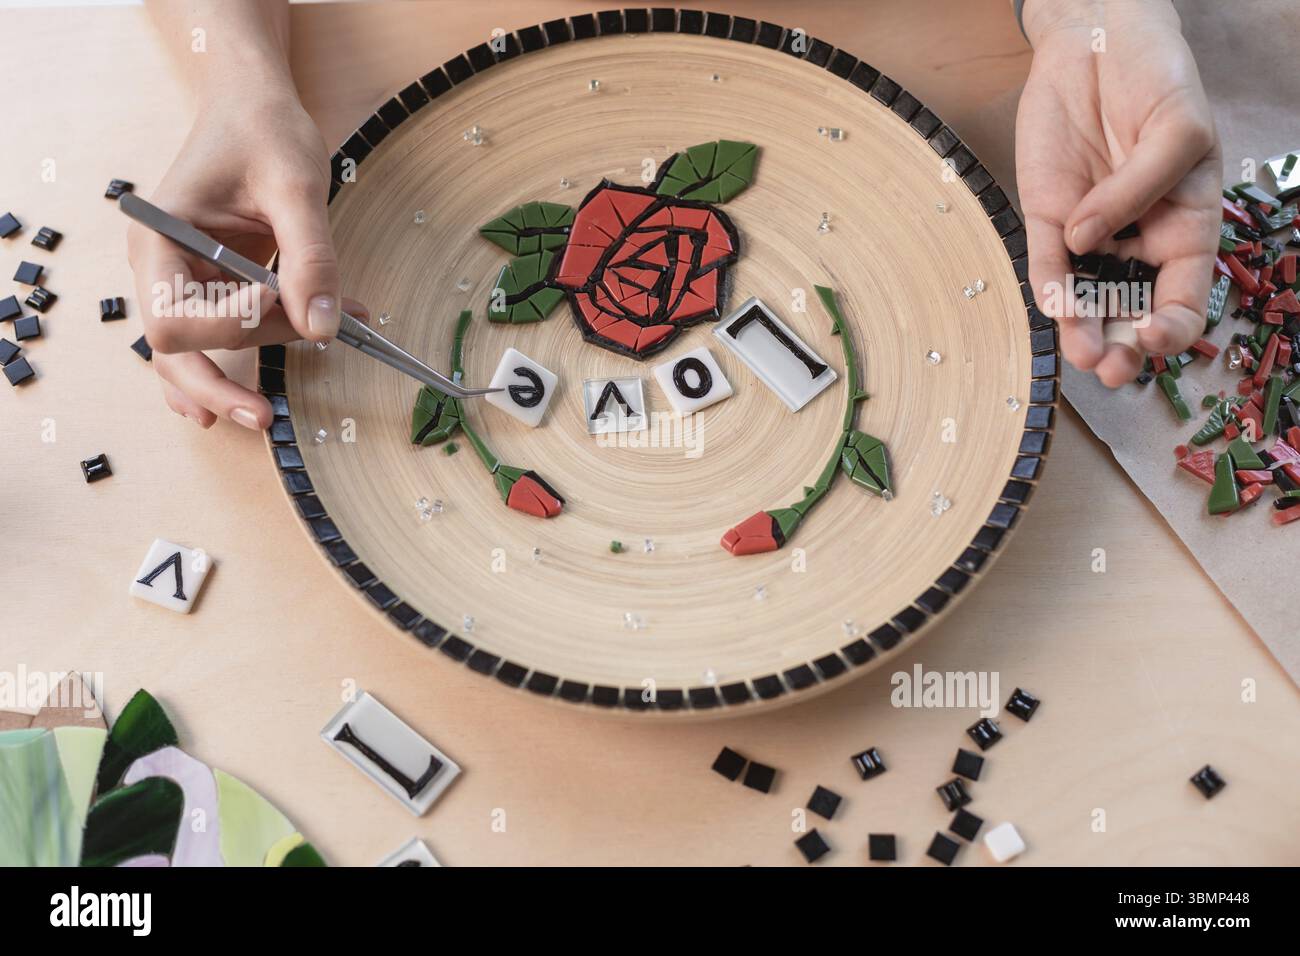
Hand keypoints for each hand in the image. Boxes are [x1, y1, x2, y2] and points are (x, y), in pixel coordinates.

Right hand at [127, 90, 353, 428]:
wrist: (257, 104)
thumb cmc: (265, 128)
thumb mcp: (296, 187)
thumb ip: (310, 257)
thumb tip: (324, 327)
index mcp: (160, 234)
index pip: (172, 314)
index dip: (227, 323)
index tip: (276, 301)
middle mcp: (160, 262)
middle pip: (172, 348)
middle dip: (216, 383)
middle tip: (263, 417)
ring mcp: (182, 278)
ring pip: (190, 354)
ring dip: (230, 379)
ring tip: (268, 411)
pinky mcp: (212, 286)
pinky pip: (213, 339)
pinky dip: (238, 363)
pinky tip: (243, 400)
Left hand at [1016, 0, 1221, 386]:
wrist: (1097, 38)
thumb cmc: (1158, 78)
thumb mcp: (1177, 127)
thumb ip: (1143, 185)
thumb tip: (1088, 238)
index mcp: (1187, 224)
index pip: (1185, 293)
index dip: (1174, 325)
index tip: (1157, 338)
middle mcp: (1138, 238)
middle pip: (1131, 308)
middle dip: (1124, 345)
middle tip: (1112, 368)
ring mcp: (1090, 231)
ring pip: (1086, 296)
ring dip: (1083, 330)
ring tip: (1083, 354)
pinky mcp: (1046, 215)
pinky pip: (1046, 262)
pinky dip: (1049, 285)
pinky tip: (1054, 304)